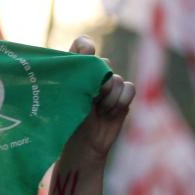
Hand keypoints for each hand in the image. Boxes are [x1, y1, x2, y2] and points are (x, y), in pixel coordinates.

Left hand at [61, 37, 134, 163]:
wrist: (81, 149)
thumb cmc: (66, 126)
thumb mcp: (64, 100)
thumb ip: (73, 77)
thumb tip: (87, 55)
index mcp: (75, 72)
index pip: (82, 45)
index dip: (86, 46)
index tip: (87, 53)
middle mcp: (93, 76)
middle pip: (104, 64)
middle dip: (99, 82)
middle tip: (91, 99)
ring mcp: (109, 87)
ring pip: (118, 80)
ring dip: (108, 98)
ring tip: (98, 112)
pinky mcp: (122, 98)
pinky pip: (130, 89)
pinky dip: (120, 101)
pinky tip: (110, 113)